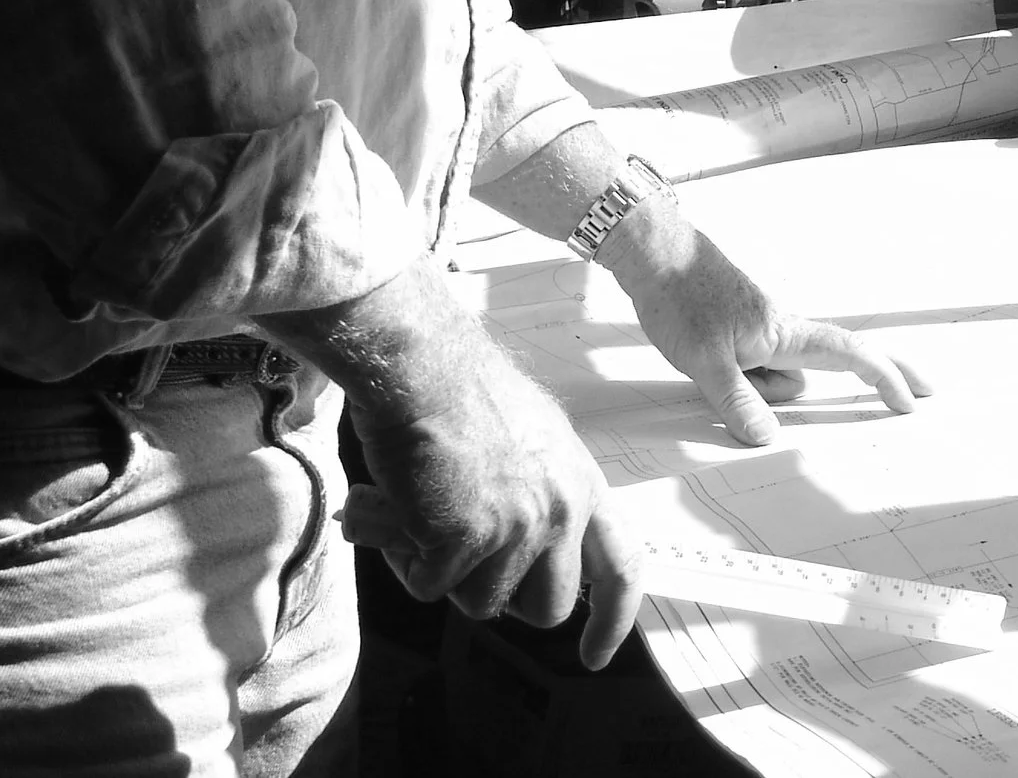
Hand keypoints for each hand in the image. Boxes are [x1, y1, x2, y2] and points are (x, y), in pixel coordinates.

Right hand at [264, 260, 643, 668]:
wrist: (420, 362)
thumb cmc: (460, 389)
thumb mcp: (530, 438)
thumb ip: (536, 494)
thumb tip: (515, 553)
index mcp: (581, 482)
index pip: (622, 567)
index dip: (612, 619)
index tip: (595, 655)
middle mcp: (562, 510)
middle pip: (544, 607)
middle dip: (497, 593)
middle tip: (454, 551)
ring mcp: (519, 529)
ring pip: (479, 601)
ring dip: (440, 567)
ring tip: (417, 506)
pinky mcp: (468, 541)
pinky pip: (428, 585)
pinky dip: (404, 555)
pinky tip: (395, 504)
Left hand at [619, 219, 930, 445]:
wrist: (653, 253)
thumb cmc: (679, 299)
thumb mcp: (704, 362)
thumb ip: (737, 402)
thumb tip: (768, 438)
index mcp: (783, 333)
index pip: (848, 356)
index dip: (882, 378)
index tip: (908, 400)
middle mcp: (781, 329)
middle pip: (826, 364)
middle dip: (873, 377)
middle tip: (916, 396)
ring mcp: (761, 327)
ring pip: (777, 372)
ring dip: (757, 388)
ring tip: (704, 362)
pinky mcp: (739, 327)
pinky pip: (756, 363)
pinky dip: (747, 380)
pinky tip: (708, 367)